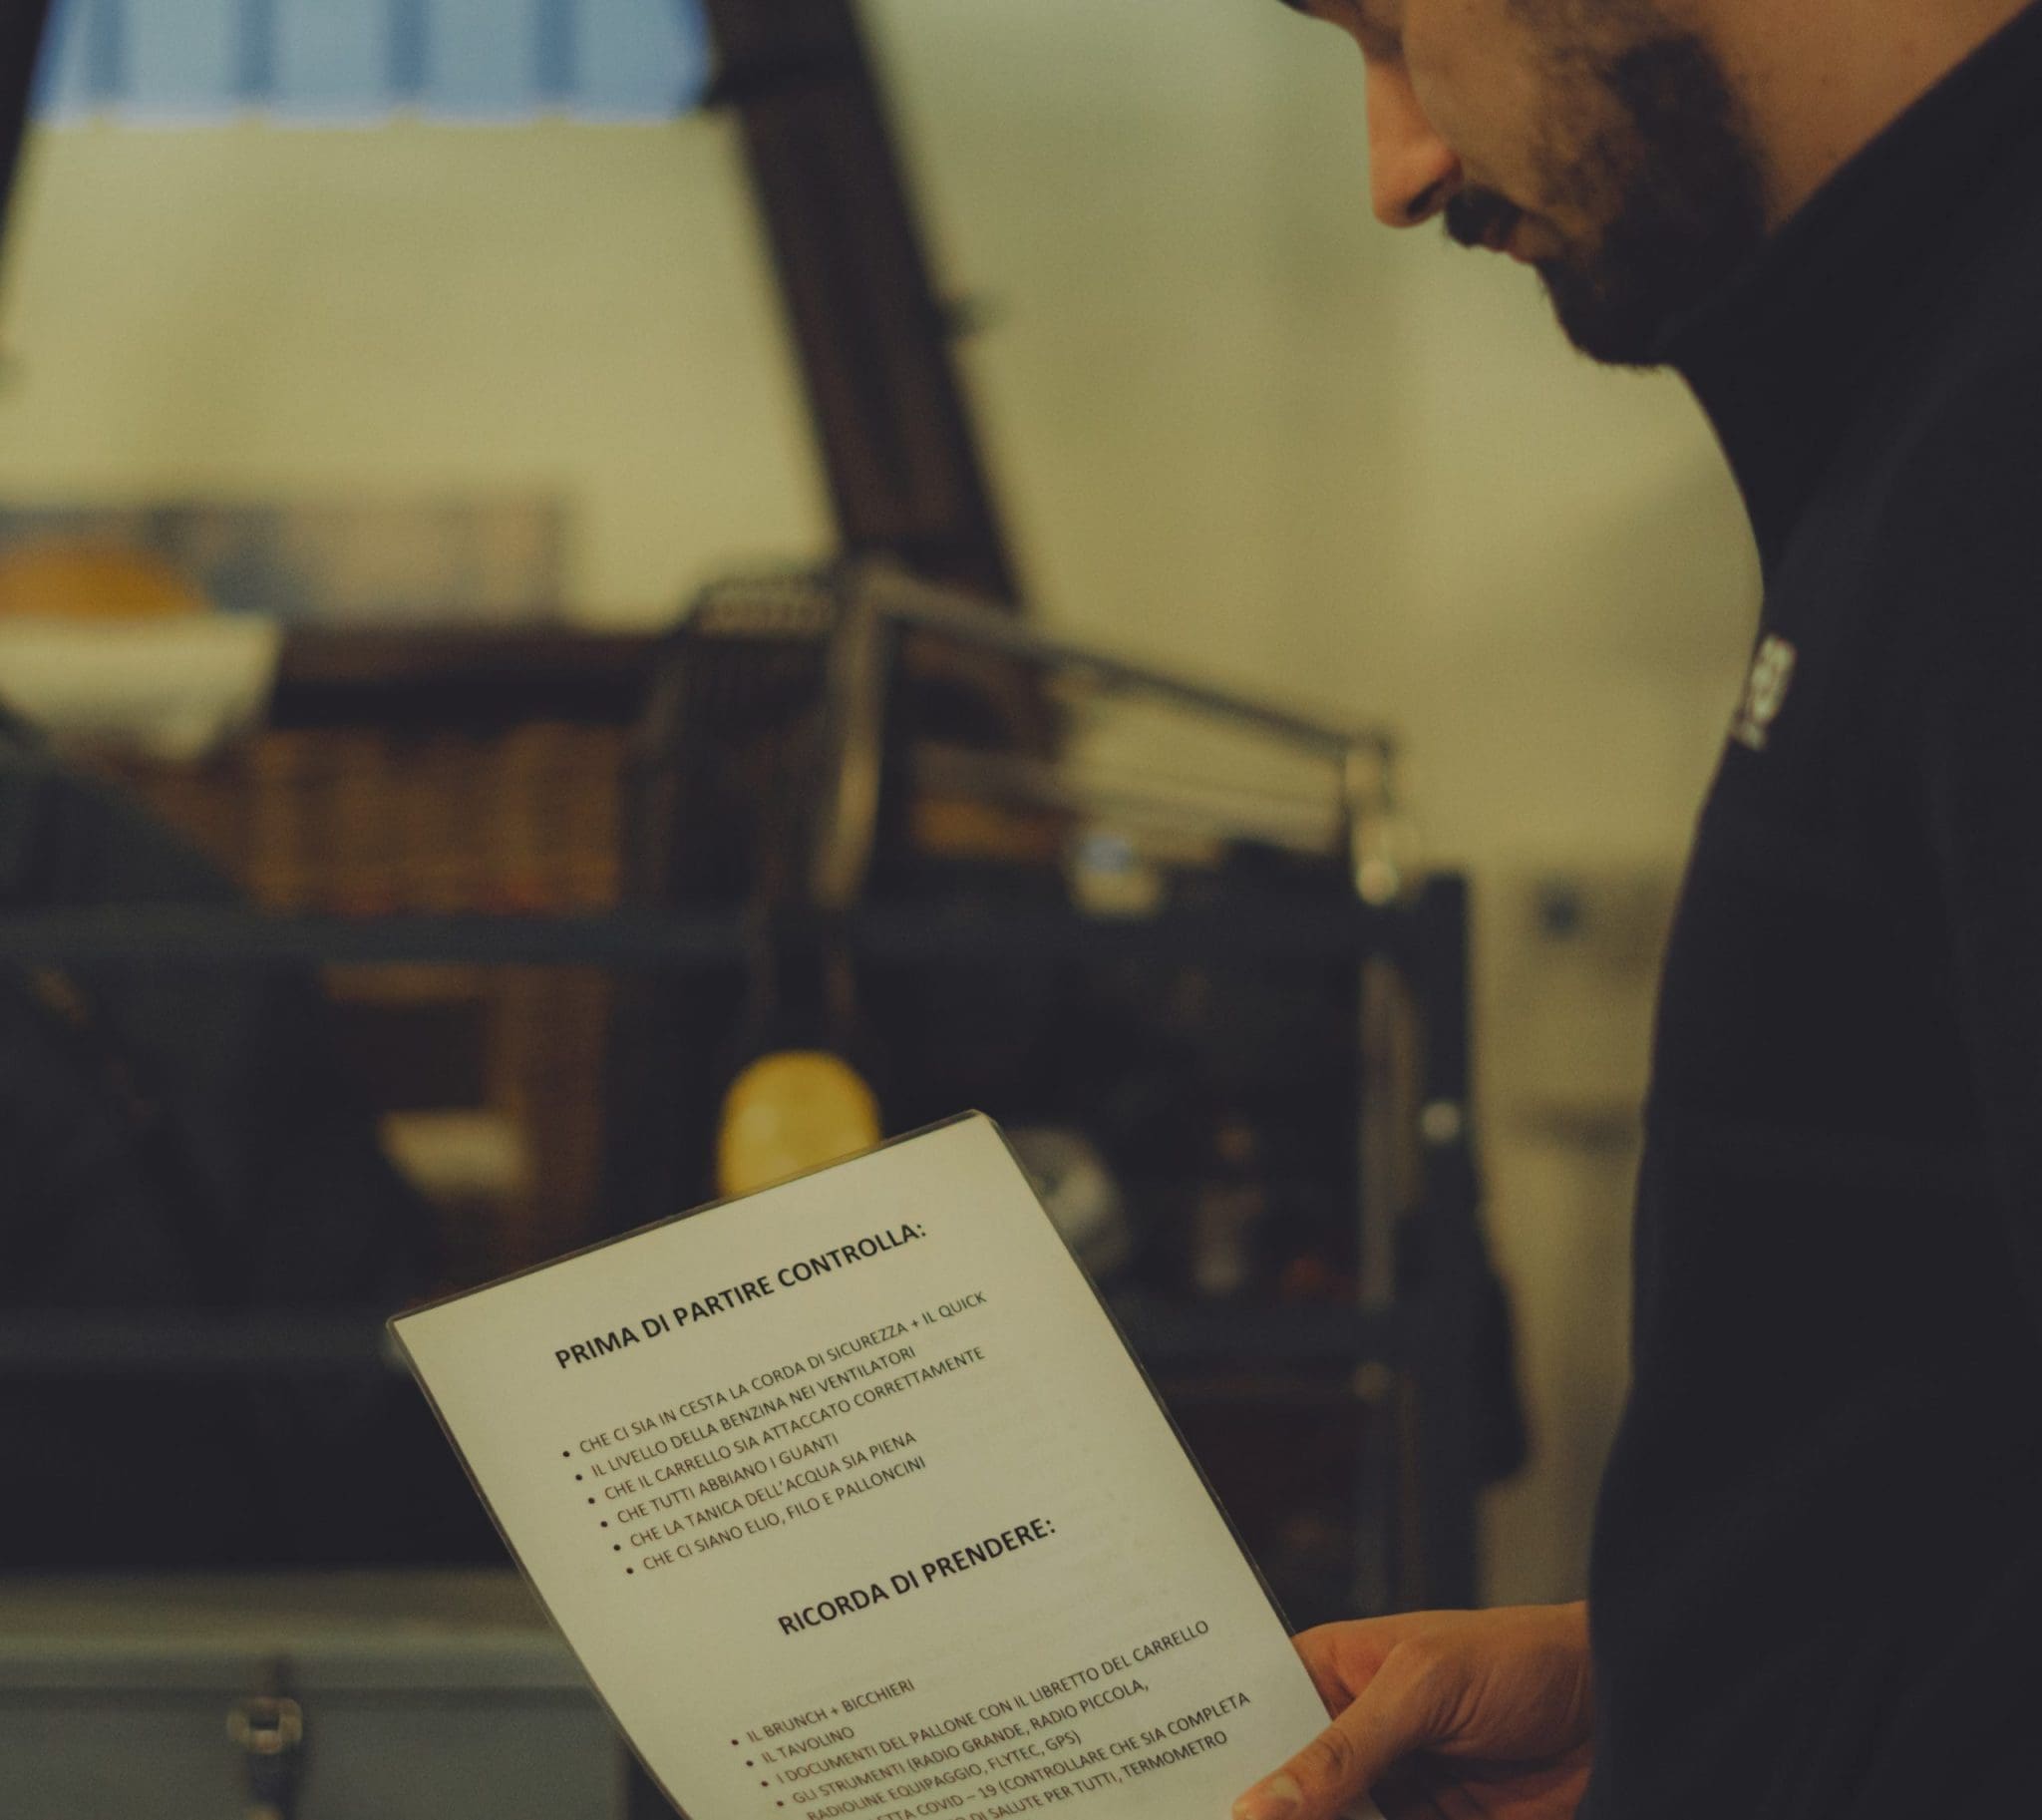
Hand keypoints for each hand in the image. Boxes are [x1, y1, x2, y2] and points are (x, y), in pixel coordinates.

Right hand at [1232, 1603, 1592, 1819]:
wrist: (1619, 1711)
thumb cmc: (1519, 1659)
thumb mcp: (1420, 1688)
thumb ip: (1341, 1751)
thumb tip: (1256, 1804)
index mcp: (1331, 1671)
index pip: (1253, 1715)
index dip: (1214, 1750)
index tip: (1174, 1785)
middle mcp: (1350, 1734)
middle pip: (1282, 1790)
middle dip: (1259, 1811)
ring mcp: (1388, 1790)